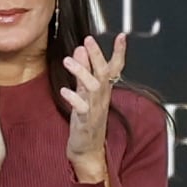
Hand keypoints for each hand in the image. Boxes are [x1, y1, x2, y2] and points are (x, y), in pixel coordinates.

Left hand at [57, 32, 127, 185]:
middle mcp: (101, 98)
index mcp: (103, 90)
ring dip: (81, 72)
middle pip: (103, 73)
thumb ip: (83, 71)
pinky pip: (81, 108)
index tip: (122, 36)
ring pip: (93, 87)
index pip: (114, 68)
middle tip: (88, 40)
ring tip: (68, 59)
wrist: (87, 150)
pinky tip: (64, 90)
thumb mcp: (85, 92)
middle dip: (97, 55)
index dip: (119, 53)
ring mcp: (94, 109)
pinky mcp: (85, 121)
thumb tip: (80, 48)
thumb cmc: (86, 119)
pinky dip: (73, 98)